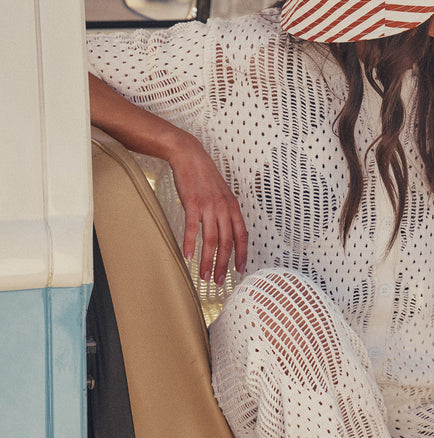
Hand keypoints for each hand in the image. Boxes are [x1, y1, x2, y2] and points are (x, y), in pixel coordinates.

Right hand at [168, 134, 247, 284]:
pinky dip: (190, 244)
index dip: (242, 255)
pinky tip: (188, 257)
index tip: (240, 269)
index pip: (242, 236)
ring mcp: (209, 207)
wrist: (190, 157)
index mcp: (233, 207)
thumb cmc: (205, 177)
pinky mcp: (193, 204)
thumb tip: (227, 231)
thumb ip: (226, 212)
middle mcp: (224, 208)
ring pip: (211, 240)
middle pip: (227, 243)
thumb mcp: (222, 195)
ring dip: (208, 261)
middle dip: (224, 265)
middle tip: (219, 281)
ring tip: (204, 276)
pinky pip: (192, 229)